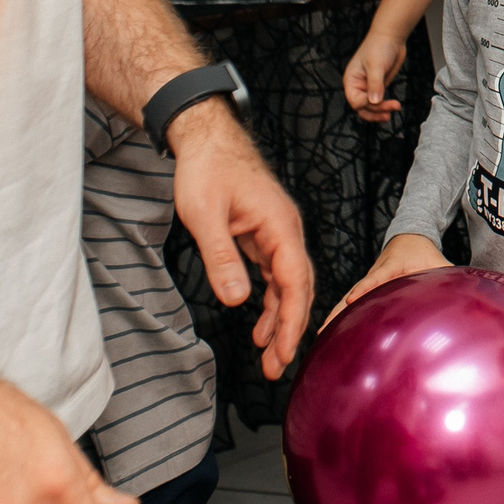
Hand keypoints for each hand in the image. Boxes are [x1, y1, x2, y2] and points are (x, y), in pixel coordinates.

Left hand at [168, 101, 313, 378]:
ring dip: (280, 318)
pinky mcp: (264, 233)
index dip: (291, 321)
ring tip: (269, 355)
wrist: (206, 137)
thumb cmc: (207, 168)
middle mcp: (285, 231)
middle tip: (275, 367)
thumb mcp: (205, 215)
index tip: (285, 353)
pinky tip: (261, 322)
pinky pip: (275, 273)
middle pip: (298, 286)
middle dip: (290, 328)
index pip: (294, 282)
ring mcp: (277, 232)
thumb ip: (222, 258)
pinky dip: (271, 299)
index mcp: (279, 226)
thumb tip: (237, 300)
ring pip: (287, 282)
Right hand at [325, 232, 447, 328]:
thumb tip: (469, 290)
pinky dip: (337, 318)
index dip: (364, 288)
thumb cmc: (425, 253)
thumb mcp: (439, 263)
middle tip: (322, 329)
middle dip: (338, 311)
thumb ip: (451, 277)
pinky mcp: (364, 291)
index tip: (351, 299)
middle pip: (352, 294)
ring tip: (317, 337)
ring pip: (345, 302)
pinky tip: (327, 335)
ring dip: (332, 318)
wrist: (409, 237)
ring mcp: (366, 284)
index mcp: (391, 268)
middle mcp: (373, 275)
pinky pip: (348, 306)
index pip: (376, 278)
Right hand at [343, 28, 407, 125]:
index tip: (379, 101)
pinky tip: (392, 108)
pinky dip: (384, 106)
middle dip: (375, 111)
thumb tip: (374, 102)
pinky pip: (378, 102)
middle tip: (389, 112)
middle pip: (362, 107)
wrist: (391, 37)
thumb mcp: (376, 66)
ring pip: (370, 107)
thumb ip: (375, 84)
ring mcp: (368, 87)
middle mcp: (357, 86)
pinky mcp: (378, 86)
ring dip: (380, 111)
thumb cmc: (379, 47)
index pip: (355, 101)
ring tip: (392, 112)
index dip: (367, 104)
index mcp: (351, 81)